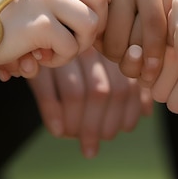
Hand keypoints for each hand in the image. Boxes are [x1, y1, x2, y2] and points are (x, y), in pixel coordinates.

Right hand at [0, 0, 107, 70]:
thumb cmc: (6, 19)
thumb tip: (111, 8)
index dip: (98, 13)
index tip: (80, 28)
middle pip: (101, 3)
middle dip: (93, 29)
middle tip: (73, 42)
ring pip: (90, 25)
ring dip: (78, 46)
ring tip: (56, 51)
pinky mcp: (40, 23)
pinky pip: (70, 47)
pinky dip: (59, 59)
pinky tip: (38, 57)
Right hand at [27, 47, 153, 157]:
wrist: (31, 31)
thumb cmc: (74, 57)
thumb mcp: (103, 64)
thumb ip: (127, 84)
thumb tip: (146, 111)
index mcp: (108, 47)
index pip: (125, 86)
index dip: (127, 112)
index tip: (123, 130)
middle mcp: (88, 46)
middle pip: (101, 91)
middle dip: (99, 125)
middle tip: (93, 147)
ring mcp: (61, 52)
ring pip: (77, 93)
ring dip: (78, 124)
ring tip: (76, 140)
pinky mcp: (36, 59)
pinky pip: (46, 89)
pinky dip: (53, 113)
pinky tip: (57, 131)